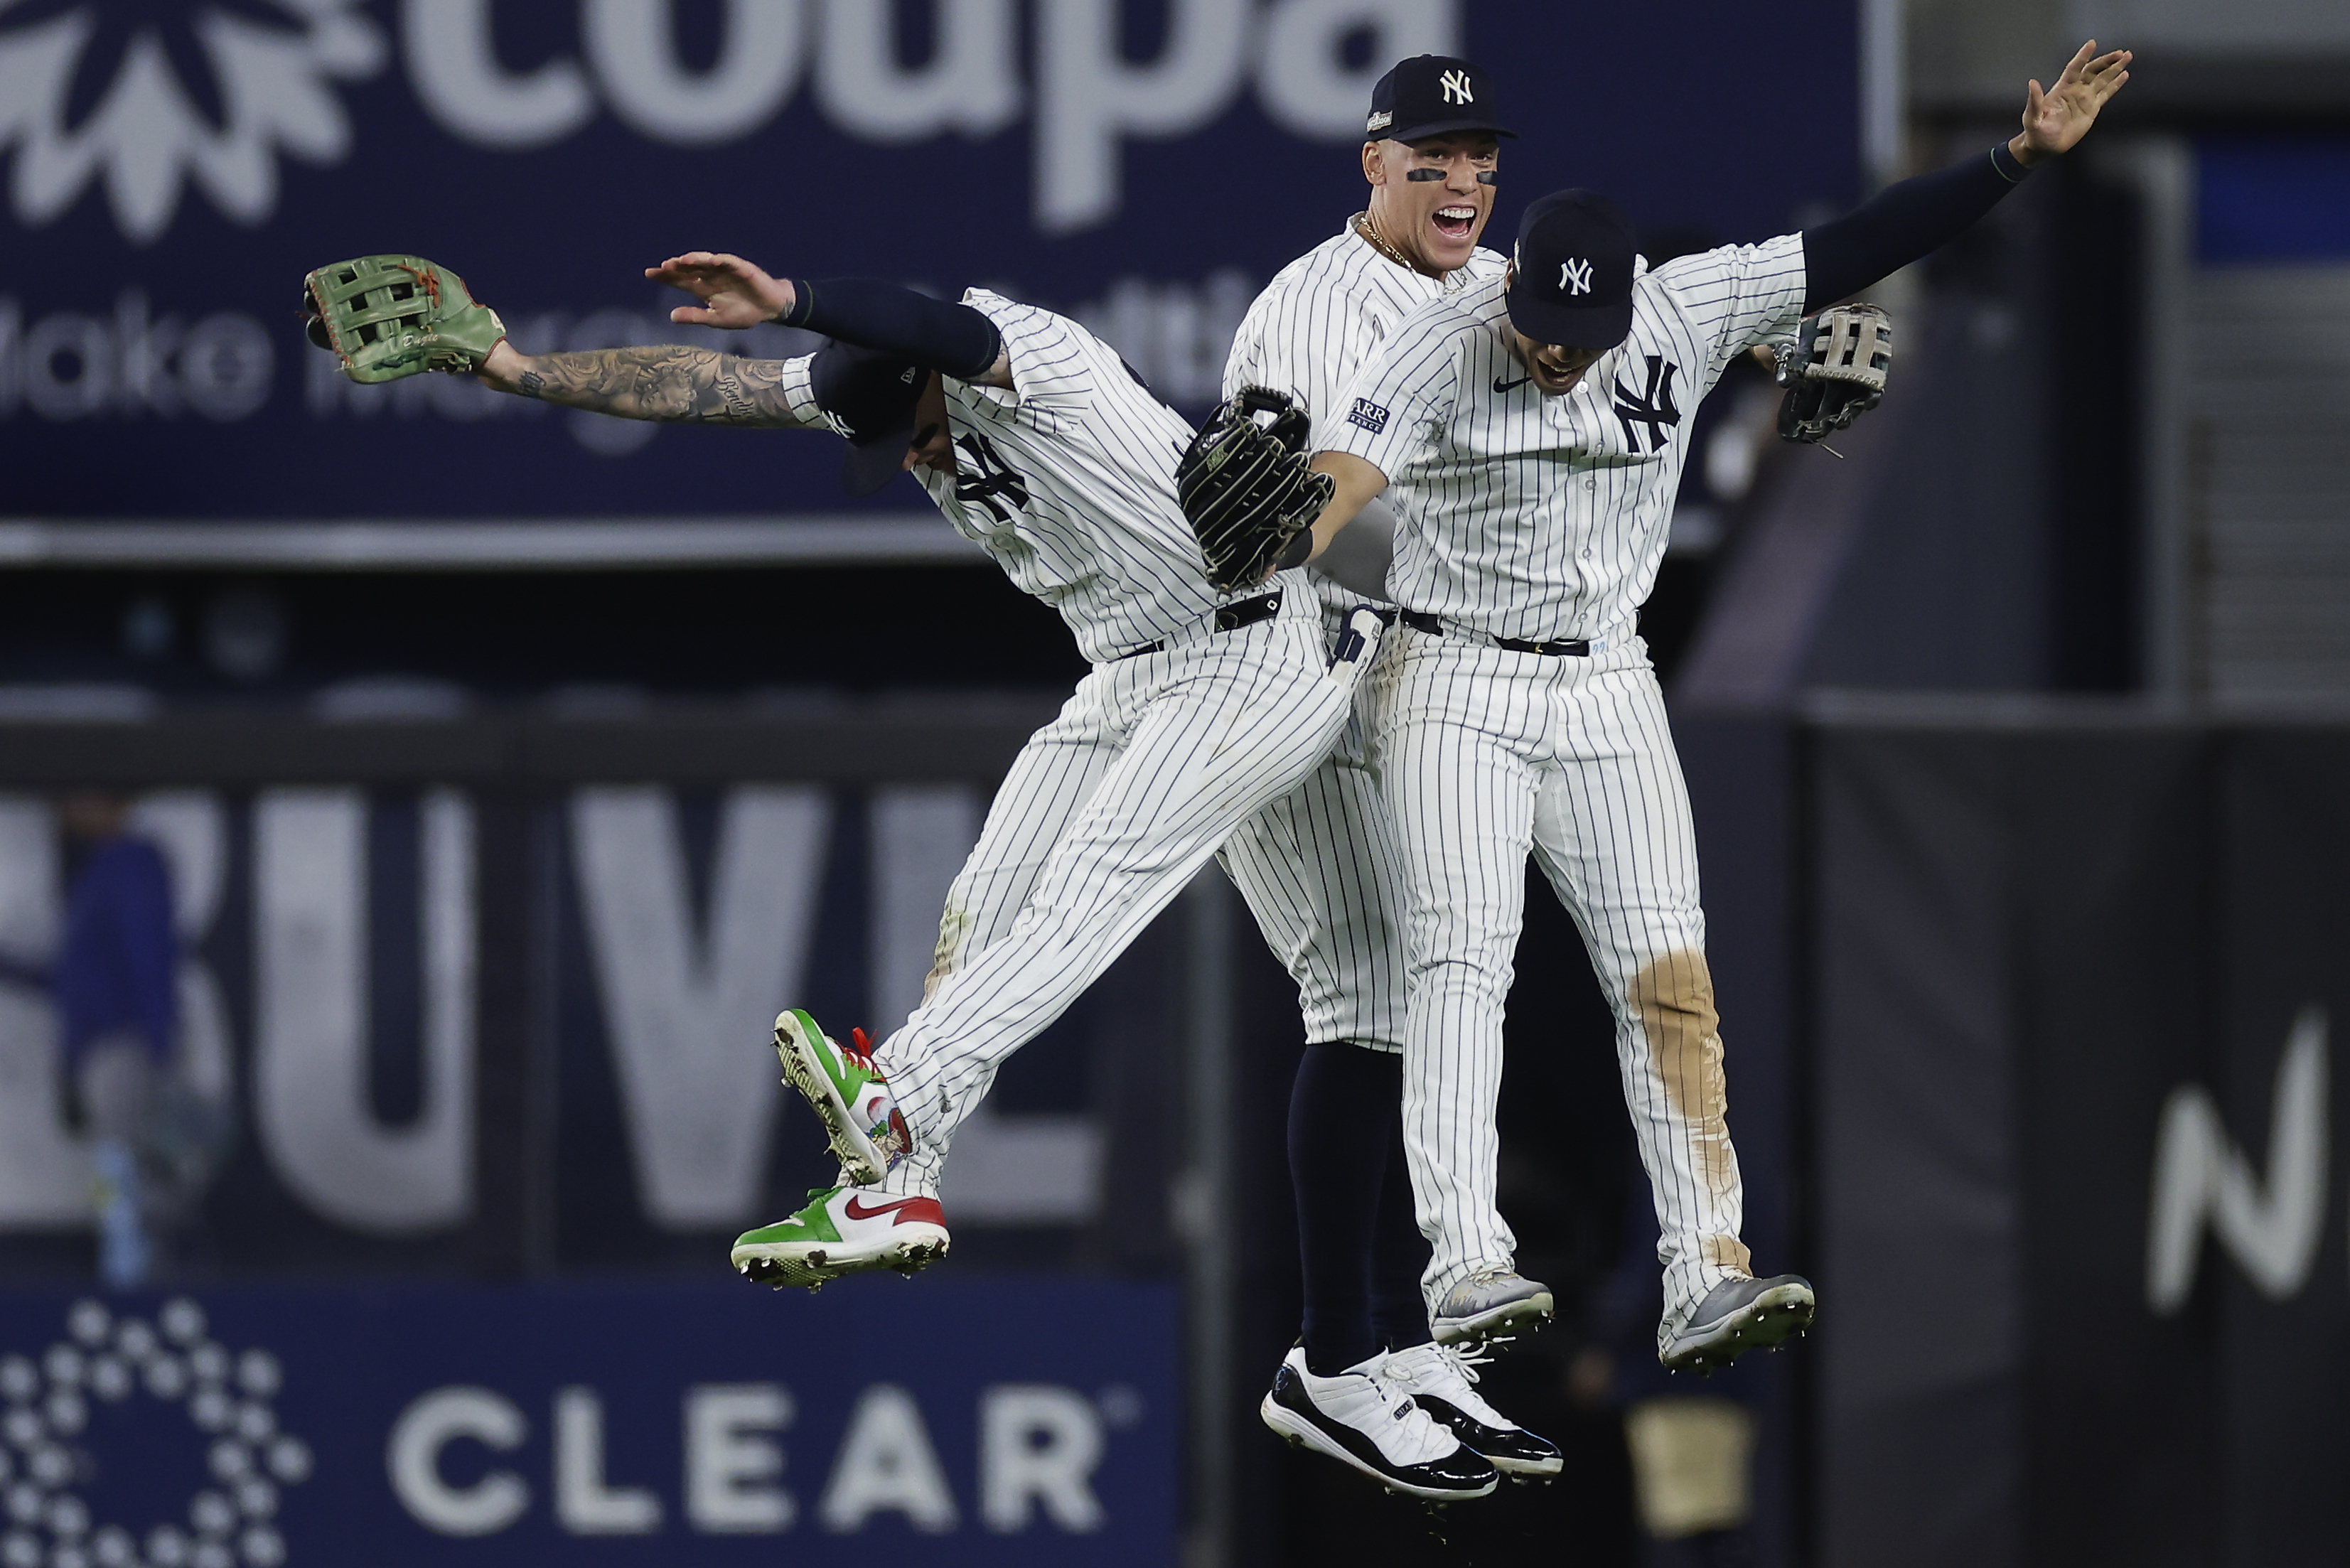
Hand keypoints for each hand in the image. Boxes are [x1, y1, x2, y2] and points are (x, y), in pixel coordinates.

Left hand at [646, 251, 793, 329]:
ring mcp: (724, 270)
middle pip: (688, 268)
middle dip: (675, 267)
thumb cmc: (744, 313)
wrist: (770, 309)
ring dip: (692, 261)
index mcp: (704, 289)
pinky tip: (705, 260)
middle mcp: (710, 276)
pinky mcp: (739, 267)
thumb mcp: (716, 319)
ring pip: (704, 262)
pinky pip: (725, 261)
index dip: (665, 277)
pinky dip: (715, 260)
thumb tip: (671, 316)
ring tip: (679, 262)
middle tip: (661, 268)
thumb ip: (695, 316)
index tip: (648, 273)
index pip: (680, 280)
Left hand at [2012, 41, 2130, 165]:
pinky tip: (2125, 75)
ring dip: (2115, 68)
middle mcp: (2075, 90)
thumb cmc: (2035, 133)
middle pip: (2093, 70)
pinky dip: (2116, 84)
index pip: (2074, 68)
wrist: (2044, 147)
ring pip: (2102, 79)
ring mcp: (2084, 98)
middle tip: (2121, 52)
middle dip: (2106, 60)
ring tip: (2127, 56)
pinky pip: (2106, 93)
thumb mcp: (2033, 117)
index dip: (2083, 56)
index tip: (2092, 43)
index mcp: (2061, 89)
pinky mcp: (2092, 108)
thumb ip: (2035, 101)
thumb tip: (2032, 82)